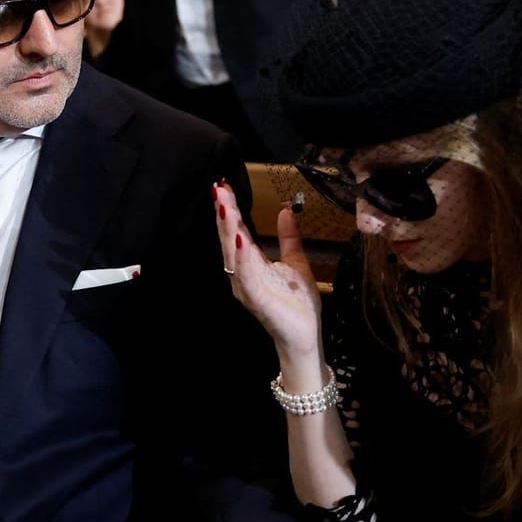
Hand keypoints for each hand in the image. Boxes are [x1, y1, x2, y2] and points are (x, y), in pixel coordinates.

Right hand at [212, 182, 322, 361]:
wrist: (304, 335)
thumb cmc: (298, 303)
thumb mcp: (295, 261)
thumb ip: (288, 238)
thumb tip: (286, 210)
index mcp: (250, 263)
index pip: (236, 231)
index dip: (230, 209)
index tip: (223, 186)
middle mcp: (241, 274)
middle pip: (229, 238)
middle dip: (224, 213)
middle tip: (218, 189)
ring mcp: (246, 287)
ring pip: (232, 254)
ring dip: (228, 230)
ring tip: (225, 207)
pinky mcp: (256, 299)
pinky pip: (246, 276)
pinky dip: (243, 257)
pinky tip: (241, 240)